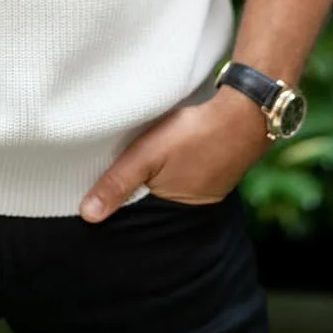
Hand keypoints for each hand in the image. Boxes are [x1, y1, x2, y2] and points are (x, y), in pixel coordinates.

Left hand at [79, 85, 270, 222]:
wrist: (245, 112)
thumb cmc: (195, 135)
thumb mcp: (148, 156)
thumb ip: (118, 183)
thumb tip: (87, 215)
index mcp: (174, 213)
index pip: (139, 220)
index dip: (119, 209)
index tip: (95, 201)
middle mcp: (192, 210)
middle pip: (152, 206)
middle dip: (134, 196)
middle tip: (108, 181)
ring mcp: (205, 190)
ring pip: (166, 189)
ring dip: (152, 179)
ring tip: (132, 167)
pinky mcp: (211, 171)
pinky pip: (182, 175)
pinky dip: (169, 168)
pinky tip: (161, 156)